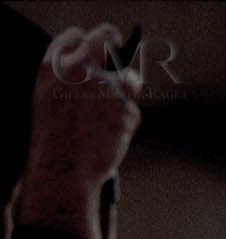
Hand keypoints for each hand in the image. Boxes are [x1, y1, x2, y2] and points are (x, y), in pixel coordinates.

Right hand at [18, 24, 141, 238]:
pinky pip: (132, 112)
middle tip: (121, 49)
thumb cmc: (55, 143)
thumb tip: (99, 73)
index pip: (75, 37)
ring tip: (114, 117)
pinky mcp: (125, 107)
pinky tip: (110, 140)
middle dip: (115, 42)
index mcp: (55, 67)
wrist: (65, 169)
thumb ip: (69, 83)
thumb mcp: (50, 103)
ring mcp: (105, 86)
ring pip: (130, 79)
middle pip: (106, 39)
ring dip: (128, 91)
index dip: (88, 42)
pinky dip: (125, 127)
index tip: (97, 46)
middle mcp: (81, 70)